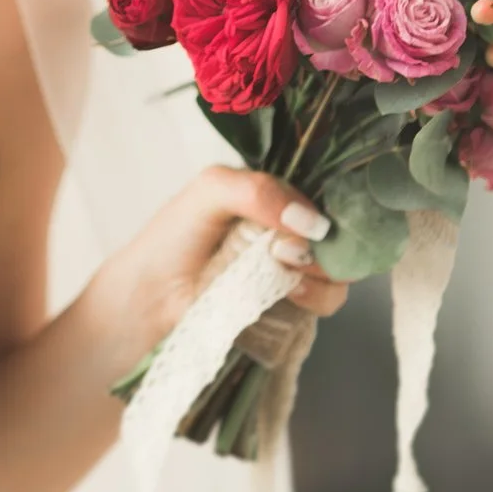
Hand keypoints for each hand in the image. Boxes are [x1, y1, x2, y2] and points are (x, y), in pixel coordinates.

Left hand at [109, 166, 351, 349]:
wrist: (153, 293)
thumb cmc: (175, 236)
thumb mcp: (210, 191)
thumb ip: (257, 190)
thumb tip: (311, 222)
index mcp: (272, 195)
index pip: (323, 190)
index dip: (328, 204)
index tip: (312, 220)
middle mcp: (288, 228)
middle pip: (338, 231)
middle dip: (326, 241)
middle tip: (284, 249)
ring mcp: (292, 265)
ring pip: (339, 265)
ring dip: (323, 268)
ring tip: (285, 269)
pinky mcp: (291, 301)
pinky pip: (328, 297)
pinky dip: (319, 295)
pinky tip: (292, 291)